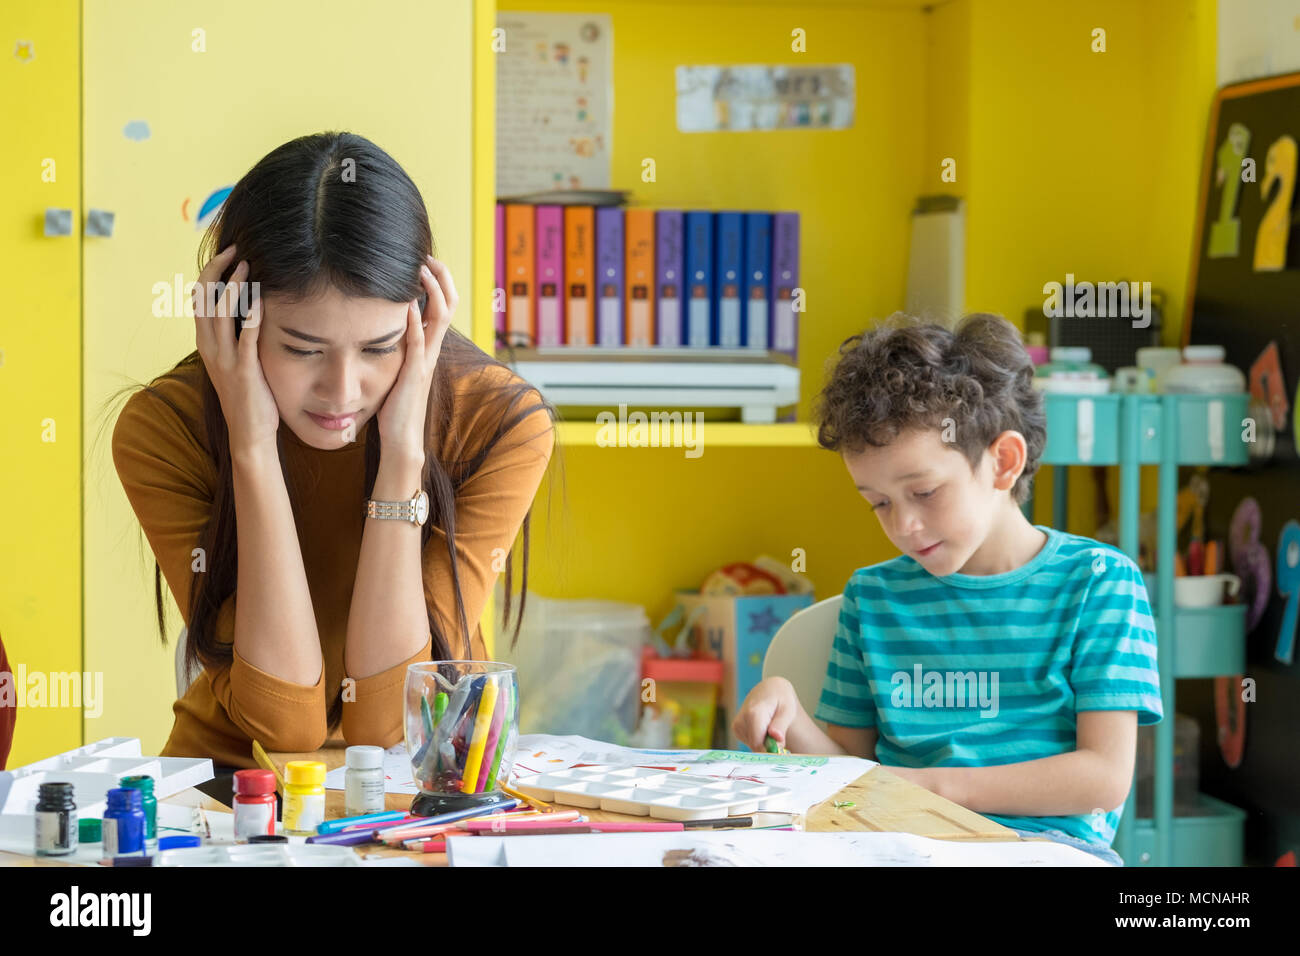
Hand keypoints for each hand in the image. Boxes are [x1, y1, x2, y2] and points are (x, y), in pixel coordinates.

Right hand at [193, 244, 279, 455]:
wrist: (249, 432)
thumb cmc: (249, 394)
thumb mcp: (235, 359)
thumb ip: (235, 334)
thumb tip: (244, 306)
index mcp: (206, 342)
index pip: (199, 298)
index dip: (210, 272)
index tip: (228, 252)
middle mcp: (210, 348)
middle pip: (203, 299)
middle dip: (217, 270)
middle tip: (235, 249)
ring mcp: (224, 360)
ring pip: (220, 314)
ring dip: (233, 286)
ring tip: (246, 264)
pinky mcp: (243, 371)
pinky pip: (245, 339)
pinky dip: (251, 316)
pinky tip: (260, 298)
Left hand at [376, 255, 456, 460]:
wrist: (402, 438)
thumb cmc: (396, 405)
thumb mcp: (399, 367)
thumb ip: (399, 346)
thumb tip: (387, 324)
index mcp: (430, 347)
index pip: (444, 305)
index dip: (439, 281)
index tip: (424, 261)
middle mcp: (433, 350)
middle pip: (449, 304)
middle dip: (441, 277)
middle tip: (428, 256)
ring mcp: (425, 360)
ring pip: (440, 317)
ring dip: (431, 290)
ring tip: (421, 269)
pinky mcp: (413, 373)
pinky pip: (418, 342)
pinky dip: (414, 321)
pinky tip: (405, 304)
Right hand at [731, 676, 800, 751]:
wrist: (769, 690)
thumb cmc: (781, 700)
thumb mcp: (787, 710)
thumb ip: (781, 725)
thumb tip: (776, 738)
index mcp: (754, 713)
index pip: (758, 743)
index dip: (770, 751)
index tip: (782, 752)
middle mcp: (741, 719)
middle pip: (755, 746)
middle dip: (769, 747)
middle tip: (780, 737)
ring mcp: (737, 724)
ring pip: (753, 746)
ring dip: (764, 743)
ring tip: (771, 727)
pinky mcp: (736, 729)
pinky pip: (750, 743)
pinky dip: (759, 740)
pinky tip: (763, 728)